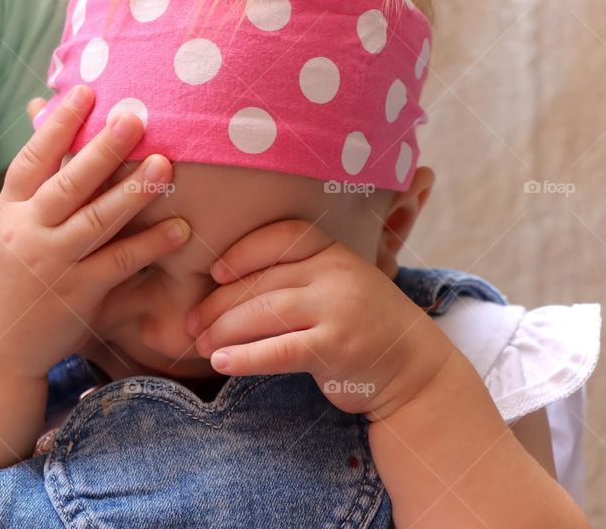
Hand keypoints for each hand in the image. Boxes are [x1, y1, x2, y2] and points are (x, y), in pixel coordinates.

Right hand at [0, 86, 191, 378]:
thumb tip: (41, 116)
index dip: (58, 125)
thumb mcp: (4, 226)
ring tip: (164, 162)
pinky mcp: (78, 294)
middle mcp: (28, 233)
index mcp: (9, 211)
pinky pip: (119, 264)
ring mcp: (53, 264)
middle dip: (102, 148)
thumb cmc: (4, 278)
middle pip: (68, 183)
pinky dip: (150, 246)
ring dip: (133, 191)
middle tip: (134, 116)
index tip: (86, 92)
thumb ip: (30, 181)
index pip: (32, 159)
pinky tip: (180, 229)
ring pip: (96, 220)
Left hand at [187, 220, 455, 418]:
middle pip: (263, 281)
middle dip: (219, 304)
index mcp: (334, 251)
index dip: (243, 252)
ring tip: (200, 344)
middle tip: (191, 324)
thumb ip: (295, 275)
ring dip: (224, 330)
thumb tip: (222, 278)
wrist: (413, 369)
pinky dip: (245, 357)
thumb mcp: (334, 285)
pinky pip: (279, 349)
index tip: (214, 273)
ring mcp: (339, 309)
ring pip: (265, 313)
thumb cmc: (358, 324)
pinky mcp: (337, 347)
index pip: (282, 237)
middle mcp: (337, 273)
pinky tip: (222, 362)